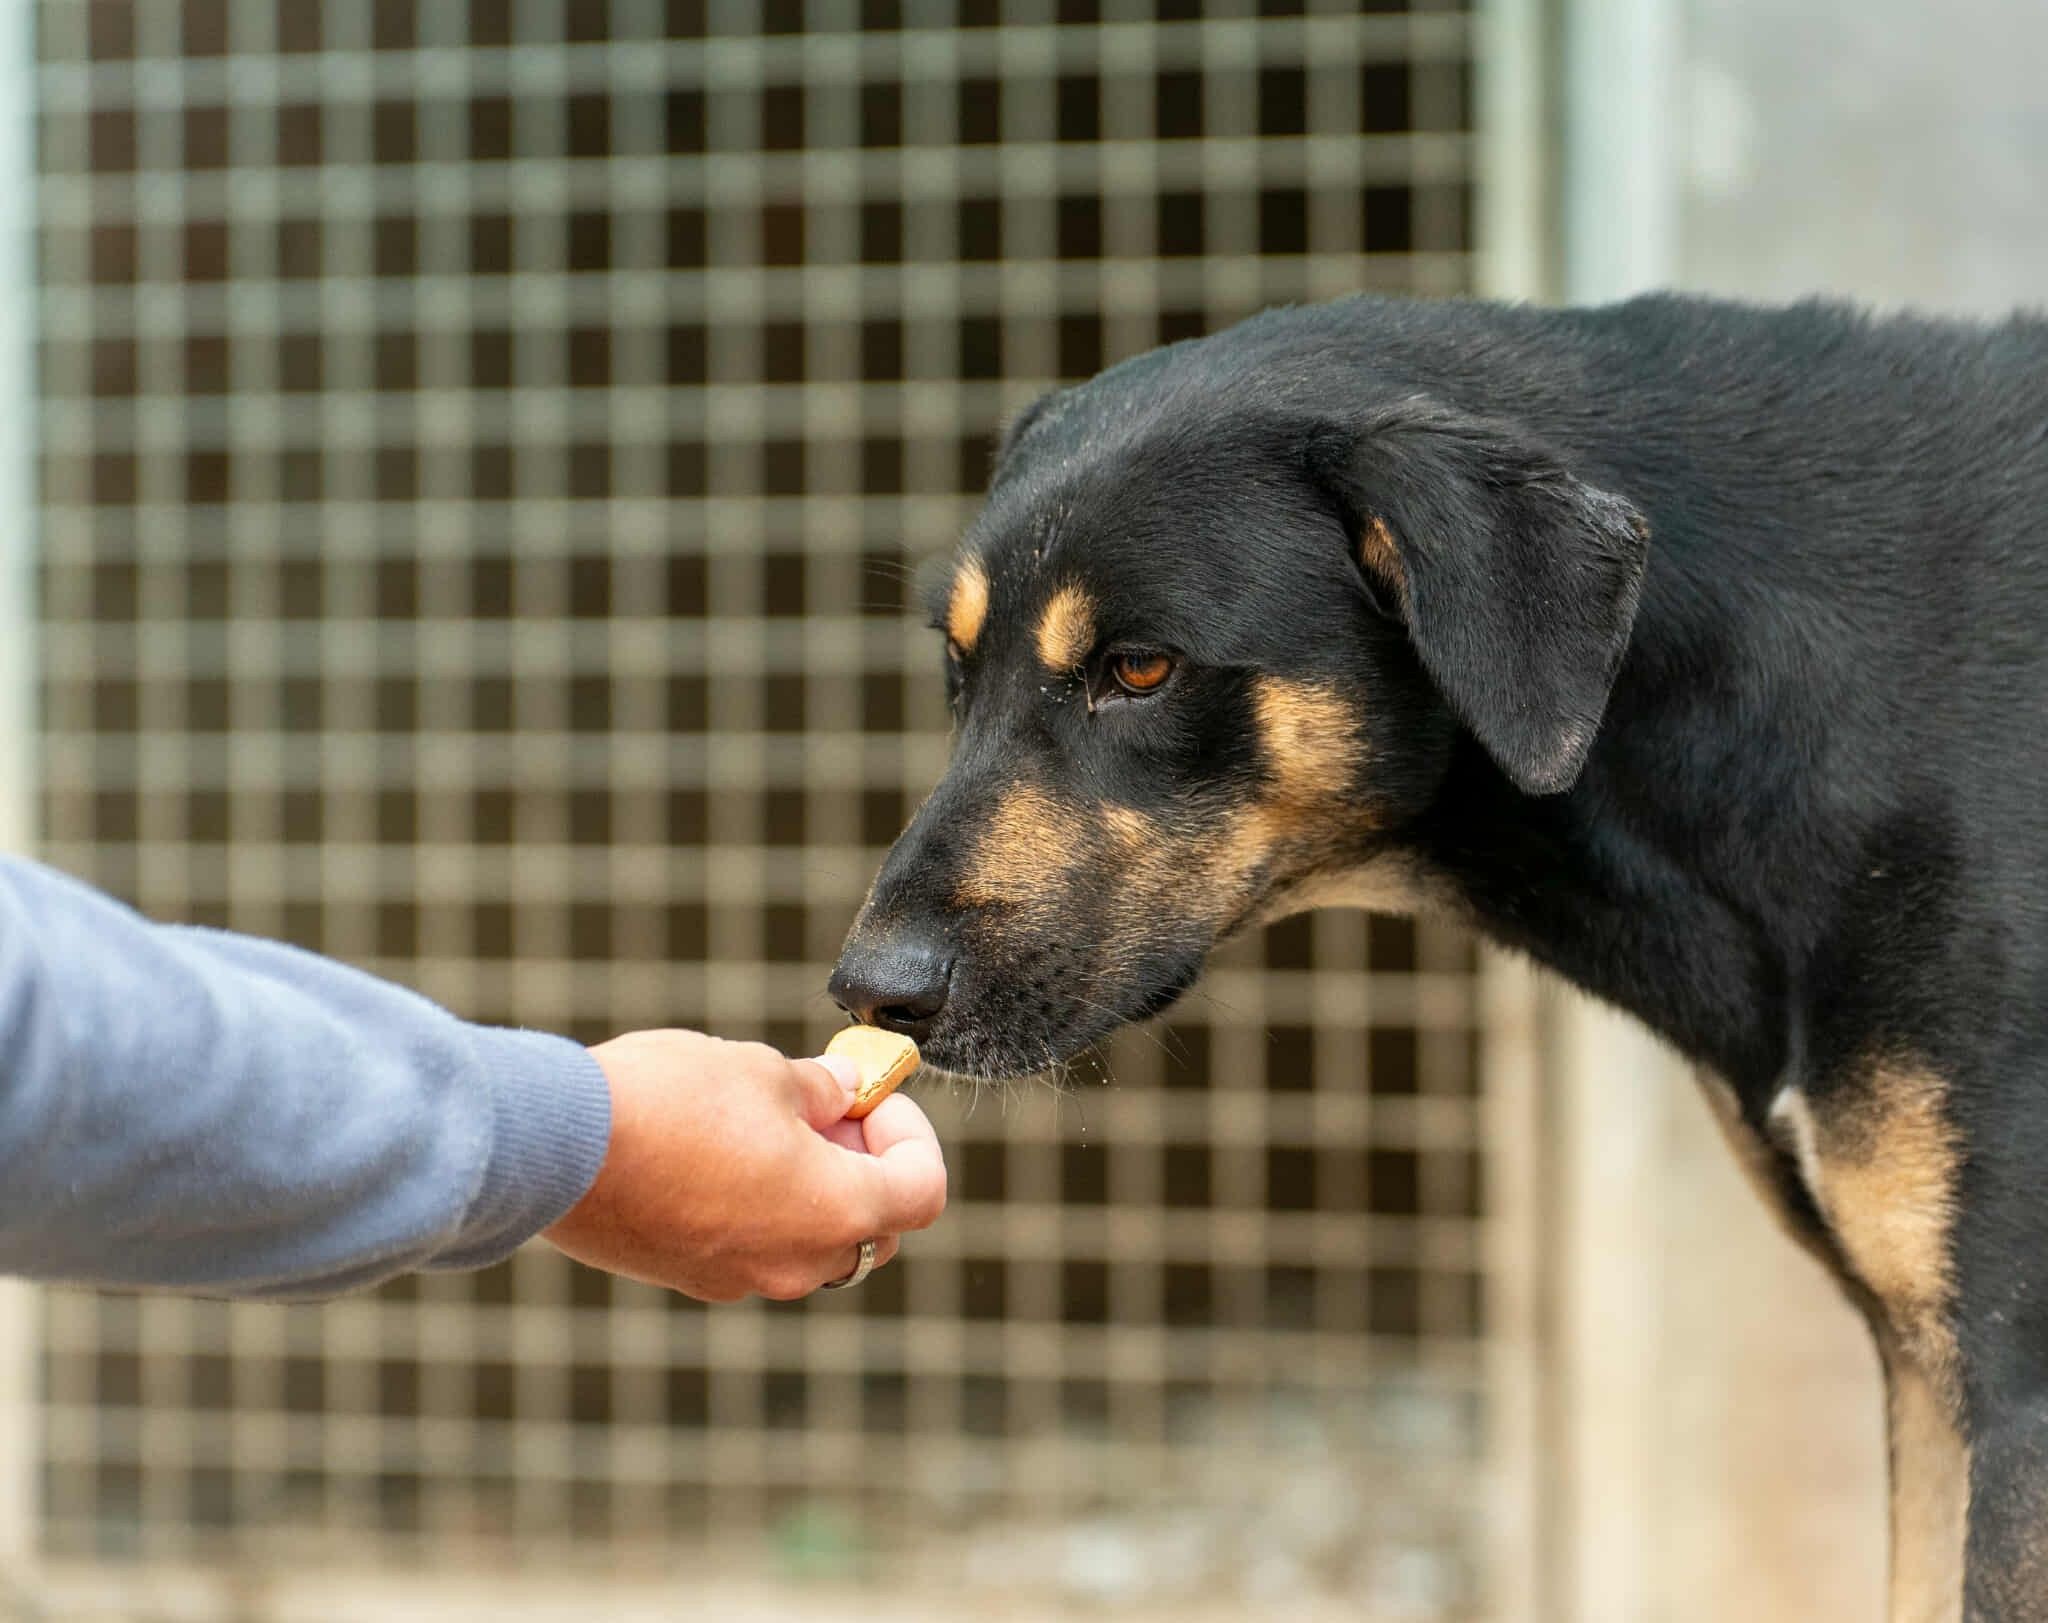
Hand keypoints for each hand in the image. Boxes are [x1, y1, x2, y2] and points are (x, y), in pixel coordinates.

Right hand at [543, 1029, 946, 1301]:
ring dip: (809, 1189)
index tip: (873, 1098)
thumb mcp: (761, 1071)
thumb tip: (844, 1091)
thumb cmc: (667, 1103)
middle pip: (873, 1229)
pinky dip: (758, 1209)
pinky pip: (752, 1249)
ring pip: (809, 1243)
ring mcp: (741, 1279)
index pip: (922, 1191)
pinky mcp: (690, 1278)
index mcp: (835, 1210)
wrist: (555, 1150)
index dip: (911, 1135)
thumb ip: (819, 1088)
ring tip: (764, 1123)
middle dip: (864, 1167)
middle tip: (827, 1110)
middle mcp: (797, 1262)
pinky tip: (714, 1153)